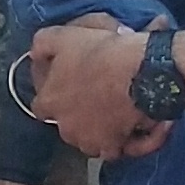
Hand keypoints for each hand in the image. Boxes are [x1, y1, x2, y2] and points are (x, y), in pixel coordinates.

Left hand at [24, 15, 168, 161]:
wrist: (141, 71)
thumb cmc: (102, 52)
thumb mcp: (64, 36)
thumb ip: (42, 45)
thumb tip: (35, 53)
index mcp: (50, 101)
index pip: (42, 106)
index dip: (58, 95)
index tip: (73, 85)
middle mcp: (65, 127)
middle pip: (69, 125)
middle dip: (82, 115)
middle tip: (102, 96)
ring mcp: (89, 142)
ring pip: (94, 140)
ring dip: (106, 129)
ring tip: (126, 111)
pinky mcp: (114, 149)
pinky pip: (122, 148)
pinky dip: (133, 141)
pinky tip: (148, 125)